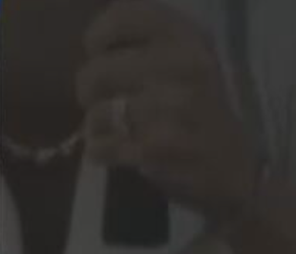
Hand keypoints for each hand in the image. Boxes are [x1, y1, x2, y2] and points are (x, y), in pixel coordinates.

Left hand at [77, 0, 260, 219]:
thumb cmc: (198, 111)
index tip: (101, 55)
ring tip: (122, 131)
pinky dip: (102, 153)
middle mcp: (181, 64)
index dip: (98, 38)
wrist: (233, 167)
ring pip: (95, 114)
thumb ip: (143, 46)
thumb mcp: (183, 62)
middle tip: (109, 104)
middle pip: (94, 72)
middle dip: (89, 94)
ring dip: (98, 128)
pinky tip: (122, 152)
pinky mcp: (157, 146)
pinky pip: (100, 147)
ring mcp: (171, 107)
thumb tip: (95, 48)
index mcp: (186, 37)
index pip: (122, 17)